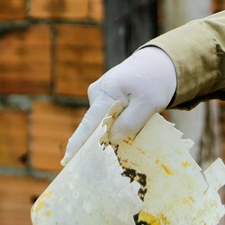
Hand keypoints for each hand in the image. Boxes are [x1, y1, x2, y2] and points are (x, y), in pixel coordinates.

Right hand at [61, 45, 177, 165]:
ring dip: (116, 129)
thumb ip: (131, 122)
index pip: (90, 123)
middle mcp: (97, 93)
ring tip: (137, 123)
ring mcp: (99, 94)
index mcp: (106, 92)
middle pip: (96, 125)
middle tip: (117, 154)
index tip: (67, 160)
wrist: (157, 64)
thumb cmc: (154, 83)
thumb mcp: (149, 104)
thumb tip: (112, 139)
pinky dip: (117, 122)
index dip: (78, 143)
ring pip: (104, 121)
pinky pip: (108, 116)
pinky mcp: (104, 97)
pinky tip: (131, 120)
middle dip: (104, 140)